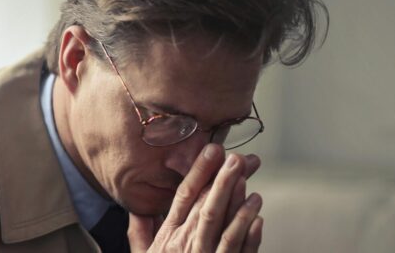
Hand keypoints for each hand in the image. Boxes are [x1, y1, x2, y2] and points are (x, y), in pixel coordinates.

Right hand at [128, 144, 264, 252]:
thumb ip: (140, 233)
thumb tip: (137, 209)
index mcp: (168, 237)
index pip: (184, 197)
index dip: (199, 173)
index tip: (212, 151)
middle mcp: (186, 246)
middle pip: (205, 209)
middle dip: (222, 182)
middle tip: (237, 160)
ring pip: (222, 229)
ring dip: (238, 206)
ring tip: (252, 185)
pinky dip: (249, 237)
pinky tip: (258, 219)